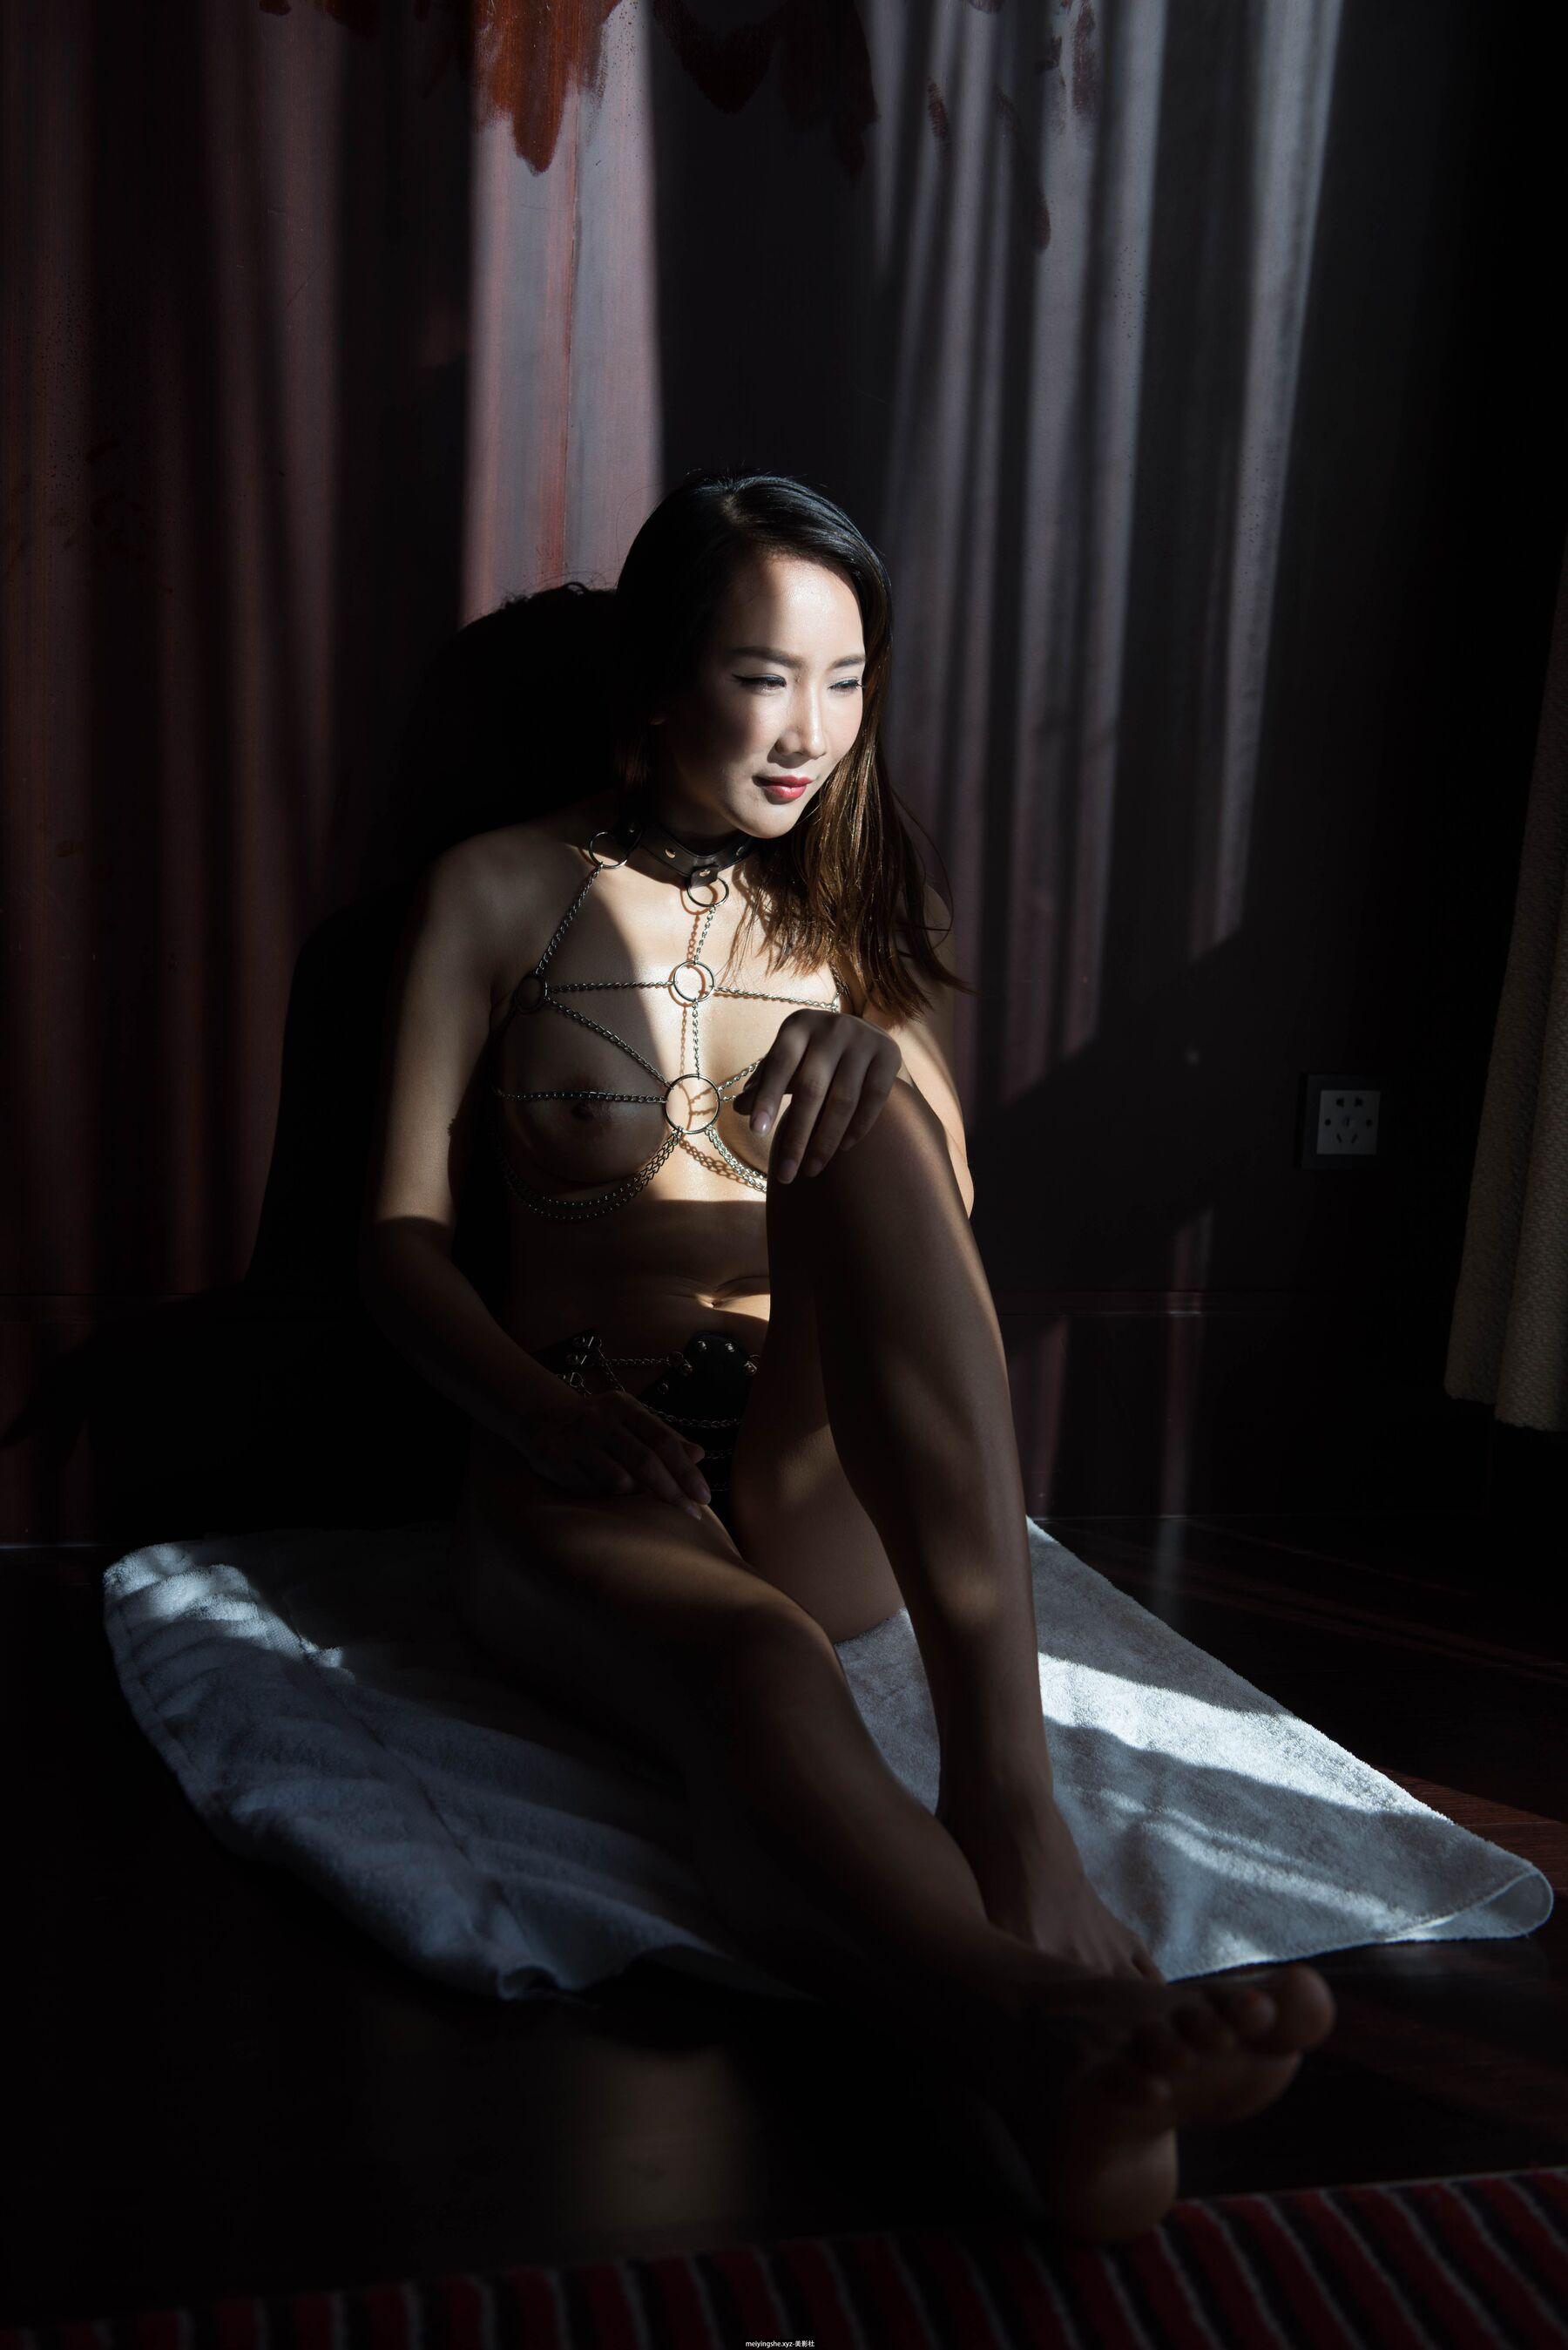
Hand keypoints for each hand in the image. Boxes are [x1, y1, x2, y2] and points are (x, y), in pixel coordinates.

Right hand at [517, 1387, 712, 1518]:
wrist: (541, 1416)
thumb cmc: (600, 1422)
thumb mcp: (631, 1419)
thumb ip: (663, 1436)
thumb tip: (699, 1454)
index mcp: (623, 1406)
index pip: (662, 1440)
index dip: (685, 1470)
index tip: (703, 1496)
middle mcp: (599, 1419)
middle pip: (644, 1462)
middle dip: (672, 1492)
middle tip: (691, 1514)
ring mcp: (575, 1440)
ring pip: (618, 1482)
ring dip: (636, 1496)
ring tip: (641, 1500)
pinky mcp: (554, 1459)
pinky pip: (591, 1491)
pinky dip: (605, 1497)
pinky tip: (607, 1493)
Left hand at [732, 1009, 901, 1181]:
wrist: (864, 1035)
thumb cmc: (813, 1055)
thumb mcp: (787, 1060)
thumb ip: (764, 1082)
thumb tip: (739, 1109)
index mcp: (799, 1026)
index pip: (779, 1065)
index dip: (768, 1098)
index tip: (757, 1133)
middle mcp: (832, 1028)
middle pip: (811, 1089)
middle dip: (796, 1136)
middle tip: (785, 1174)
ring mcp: (864, 1040)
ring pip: (843, 1100)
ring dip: (826, 1141)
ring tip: (811, 1170)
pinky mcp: (889, 1056)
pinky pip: (873, 1099)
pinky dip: (857, 1128)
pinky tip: (843, 1149)